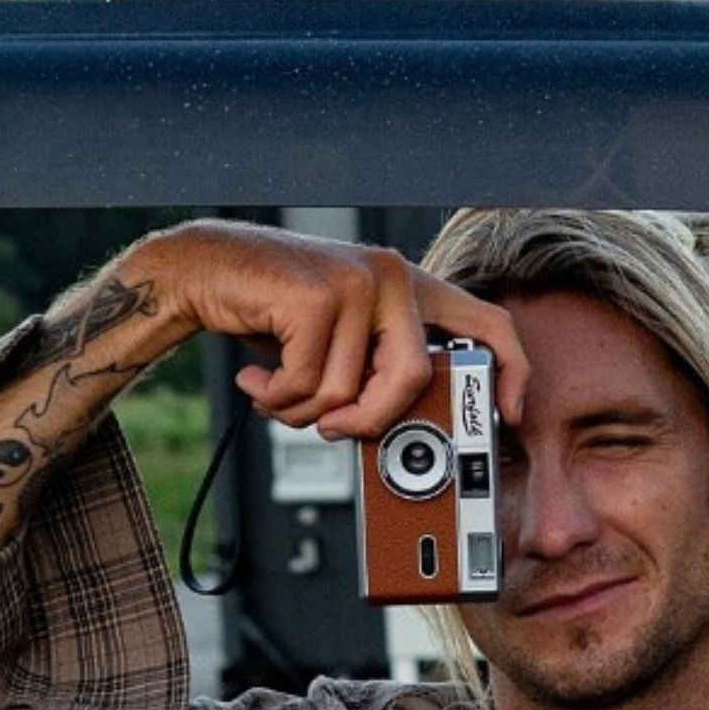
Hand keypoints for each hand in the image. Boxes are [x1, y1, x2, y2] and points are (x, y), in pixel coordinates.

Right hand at [131, 221, 527, 437]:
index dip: (510, 374)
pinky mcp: (319, 295)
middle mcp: (391, 275)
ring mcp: (357, 280)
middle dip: (367, 422)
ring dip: (300, 409)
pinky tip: (256, 375)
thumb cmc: (269, 315)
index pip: (488, 324)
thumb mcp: (335, 347)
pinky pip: (309, 384)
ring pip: (350, 392)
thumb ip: (374, 377)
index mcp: (407, 287)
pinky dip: (276, 396)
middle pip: (413, 380)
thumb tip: (401, 438)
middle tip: (329, 428)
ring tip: (274, 386)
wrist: (198, 271)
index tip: (508, 416)